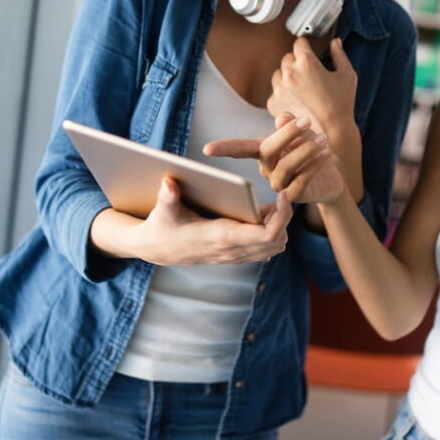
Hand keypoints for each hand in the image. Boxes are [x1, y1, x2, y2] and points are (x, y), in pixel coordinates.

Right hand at [131, 176, 291, 265]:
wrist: (155, 249)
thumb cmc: (162, 227)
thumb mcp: (163, 209)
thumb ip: (167, 196)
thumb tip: (169, 182)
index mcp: (222, 237)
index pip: (268, 235)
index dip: (283, 215)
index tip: (283, 194)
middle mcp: (232, 251)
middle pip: (278, 241)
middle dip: (284, 219)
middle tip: (275, 198)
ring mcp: (234, 257)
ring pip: (274, 248)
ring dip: (278, 228)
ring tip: (265, 208)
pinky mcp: (233, 257)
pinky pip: (263, 250)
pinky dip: (269, 236)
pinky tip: (255, 218)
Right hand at [203, 115, 345, 204]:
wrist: (331, 178)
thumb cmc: (311, 150)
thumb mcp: (303, 133)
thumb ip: (290, 125)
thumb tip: (282, 119)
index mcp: (263, 151)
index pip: (240, 148)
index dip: (224, 149)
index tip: (207, 150)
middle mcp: (267, 169)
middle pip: (268, 151)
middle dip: (286, 134)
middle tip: (307, 121)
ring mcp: (278, 184)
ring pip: (285, 167)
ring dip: (305, 150)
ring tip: (322, 139)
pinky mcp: (293, 197)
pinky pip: (301, 180)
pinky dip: (315, 165)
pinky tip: (327, 154)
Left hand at [267, 37, 356, 131]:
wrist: (332, 132)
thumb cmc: (342, 105)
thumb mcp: (347, 75)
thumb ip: (340, 55)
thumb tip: (335, 42)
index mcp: (307, 63)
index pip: (299, 43)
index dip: (306, 46)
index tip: (308, 50)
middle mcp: (290, 74)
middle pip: (287, 58)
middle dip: (297, 63)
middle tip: (309, 74)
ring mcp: (280, 89)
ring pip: (278, 74)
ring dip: (287, 77)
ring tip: (302, 89)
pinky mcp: (274, 103)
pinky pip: (275, 92)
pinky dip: (283, 94)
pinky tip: (297, 101)